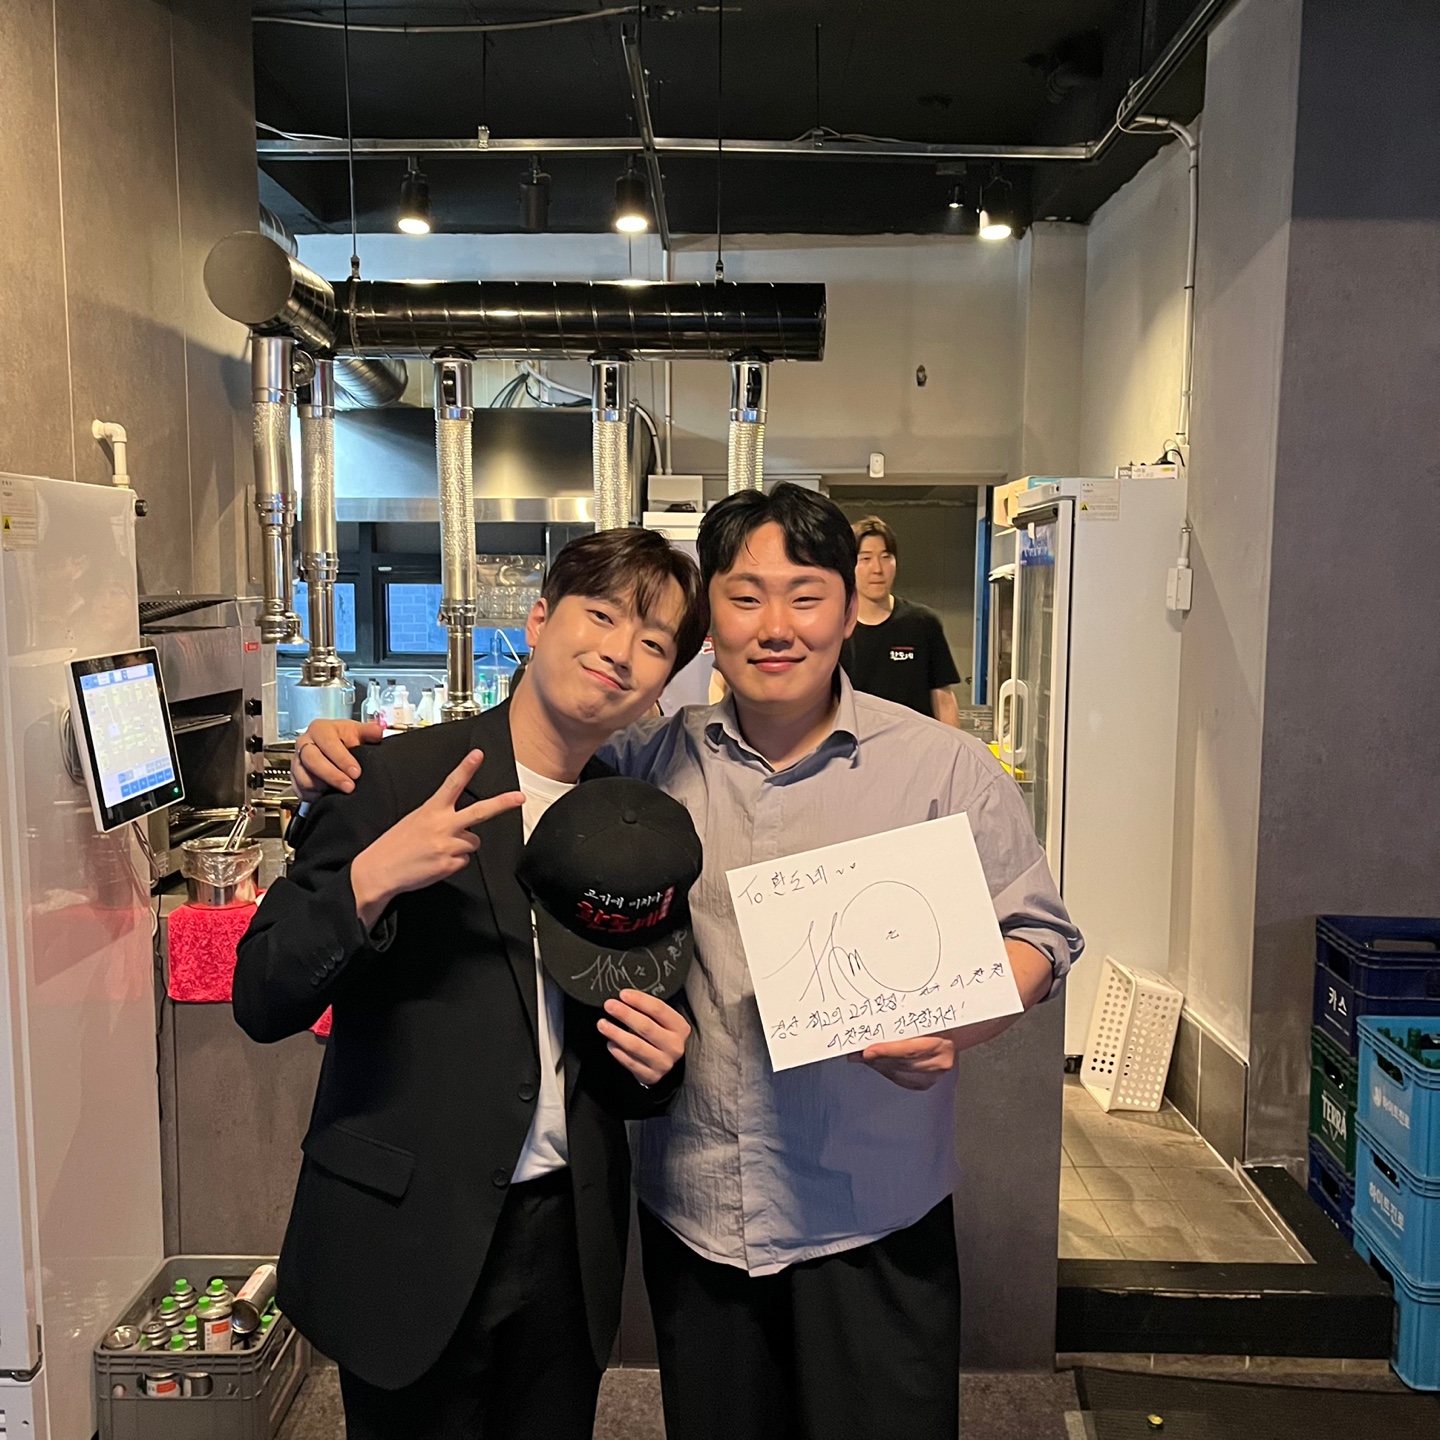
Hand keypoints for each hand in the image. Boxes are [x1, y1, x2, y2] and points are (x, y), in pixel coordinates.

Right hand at [293, 719, 382, 801]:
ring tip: (339, 792)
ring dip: (322, 787)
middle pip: (312, 760)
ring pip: (304, 777)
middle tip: (349, 787)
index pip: (328, 743)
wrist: (332, 747)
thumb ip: (369, 731)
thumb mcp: (356, 731)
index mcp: (319, 729)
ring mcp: (297, 761)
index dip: (342, 759)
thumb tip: (379, 730)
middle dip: (332, 776)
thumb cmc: (342, 738)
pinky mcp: (295, 777)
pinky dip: (313, 795)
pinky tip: (327, 796)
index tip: (355, 772)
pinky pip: (299, 789)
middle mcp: (304, 743)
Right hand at [349, 750, 523, 929]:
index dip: (467, 767)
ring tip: (439, 849)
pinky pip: (464, 861)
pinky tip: (436, 862)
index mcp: (431, 810)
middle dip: (502, 804)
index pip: (452, 783)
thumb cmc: (394, 845)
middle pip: (480, 812)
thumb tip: (460, 823)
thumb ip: (439, 817)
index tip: (478, 754)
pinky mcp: (449, 864)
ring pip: (473, 842)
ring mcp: (448, 845)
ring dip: (462, 846)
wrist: (379, 871)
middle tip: (520, 798)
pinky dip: (454, 862)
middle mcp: (442, 825)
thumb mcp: (414, 820)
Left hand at [597, 990, 690, 1086]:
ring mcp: (663, 1062)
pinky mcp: (651, 1076)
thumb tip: (625, 998)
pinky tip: (610, 1043)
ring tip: (603, 1024)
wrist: (670, 1065)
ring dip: (616, 1033)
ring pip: (636, 1046)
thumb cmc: (663, 1036)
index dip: (640, 1000)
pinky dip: (618, 1052)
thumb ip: (649, 1010)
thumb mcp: (664, 1022)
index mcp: (679, 1027)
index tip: (623, 994)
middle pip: (646, 1027)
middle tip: (609, 1006)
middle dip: (625, 1014)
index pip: (659, 1009)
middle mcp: (673, 1045)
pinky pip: (631, 1062)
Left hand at [848, 939, 1054, 1087]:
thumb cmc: (956, 994)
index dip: (887, 1051)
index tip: (867, 1050)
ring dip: (881, 1065)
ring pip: (901, 1073)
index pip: (911, 1049)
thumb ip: (911, 979)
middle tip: (854, 1050)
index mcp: (945, 1036)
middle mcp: (944, 1056)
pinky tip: (879, 1062)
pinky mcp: (932, 1076)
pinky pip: (908, 1080)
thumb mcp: (934, 984)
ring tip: (860, 1054)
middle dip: (877, 1058)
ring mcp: (938, 1068)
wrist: (980, 1007)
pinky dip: (891, 1072)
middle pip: (902, 1064)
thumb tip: (888, 964)